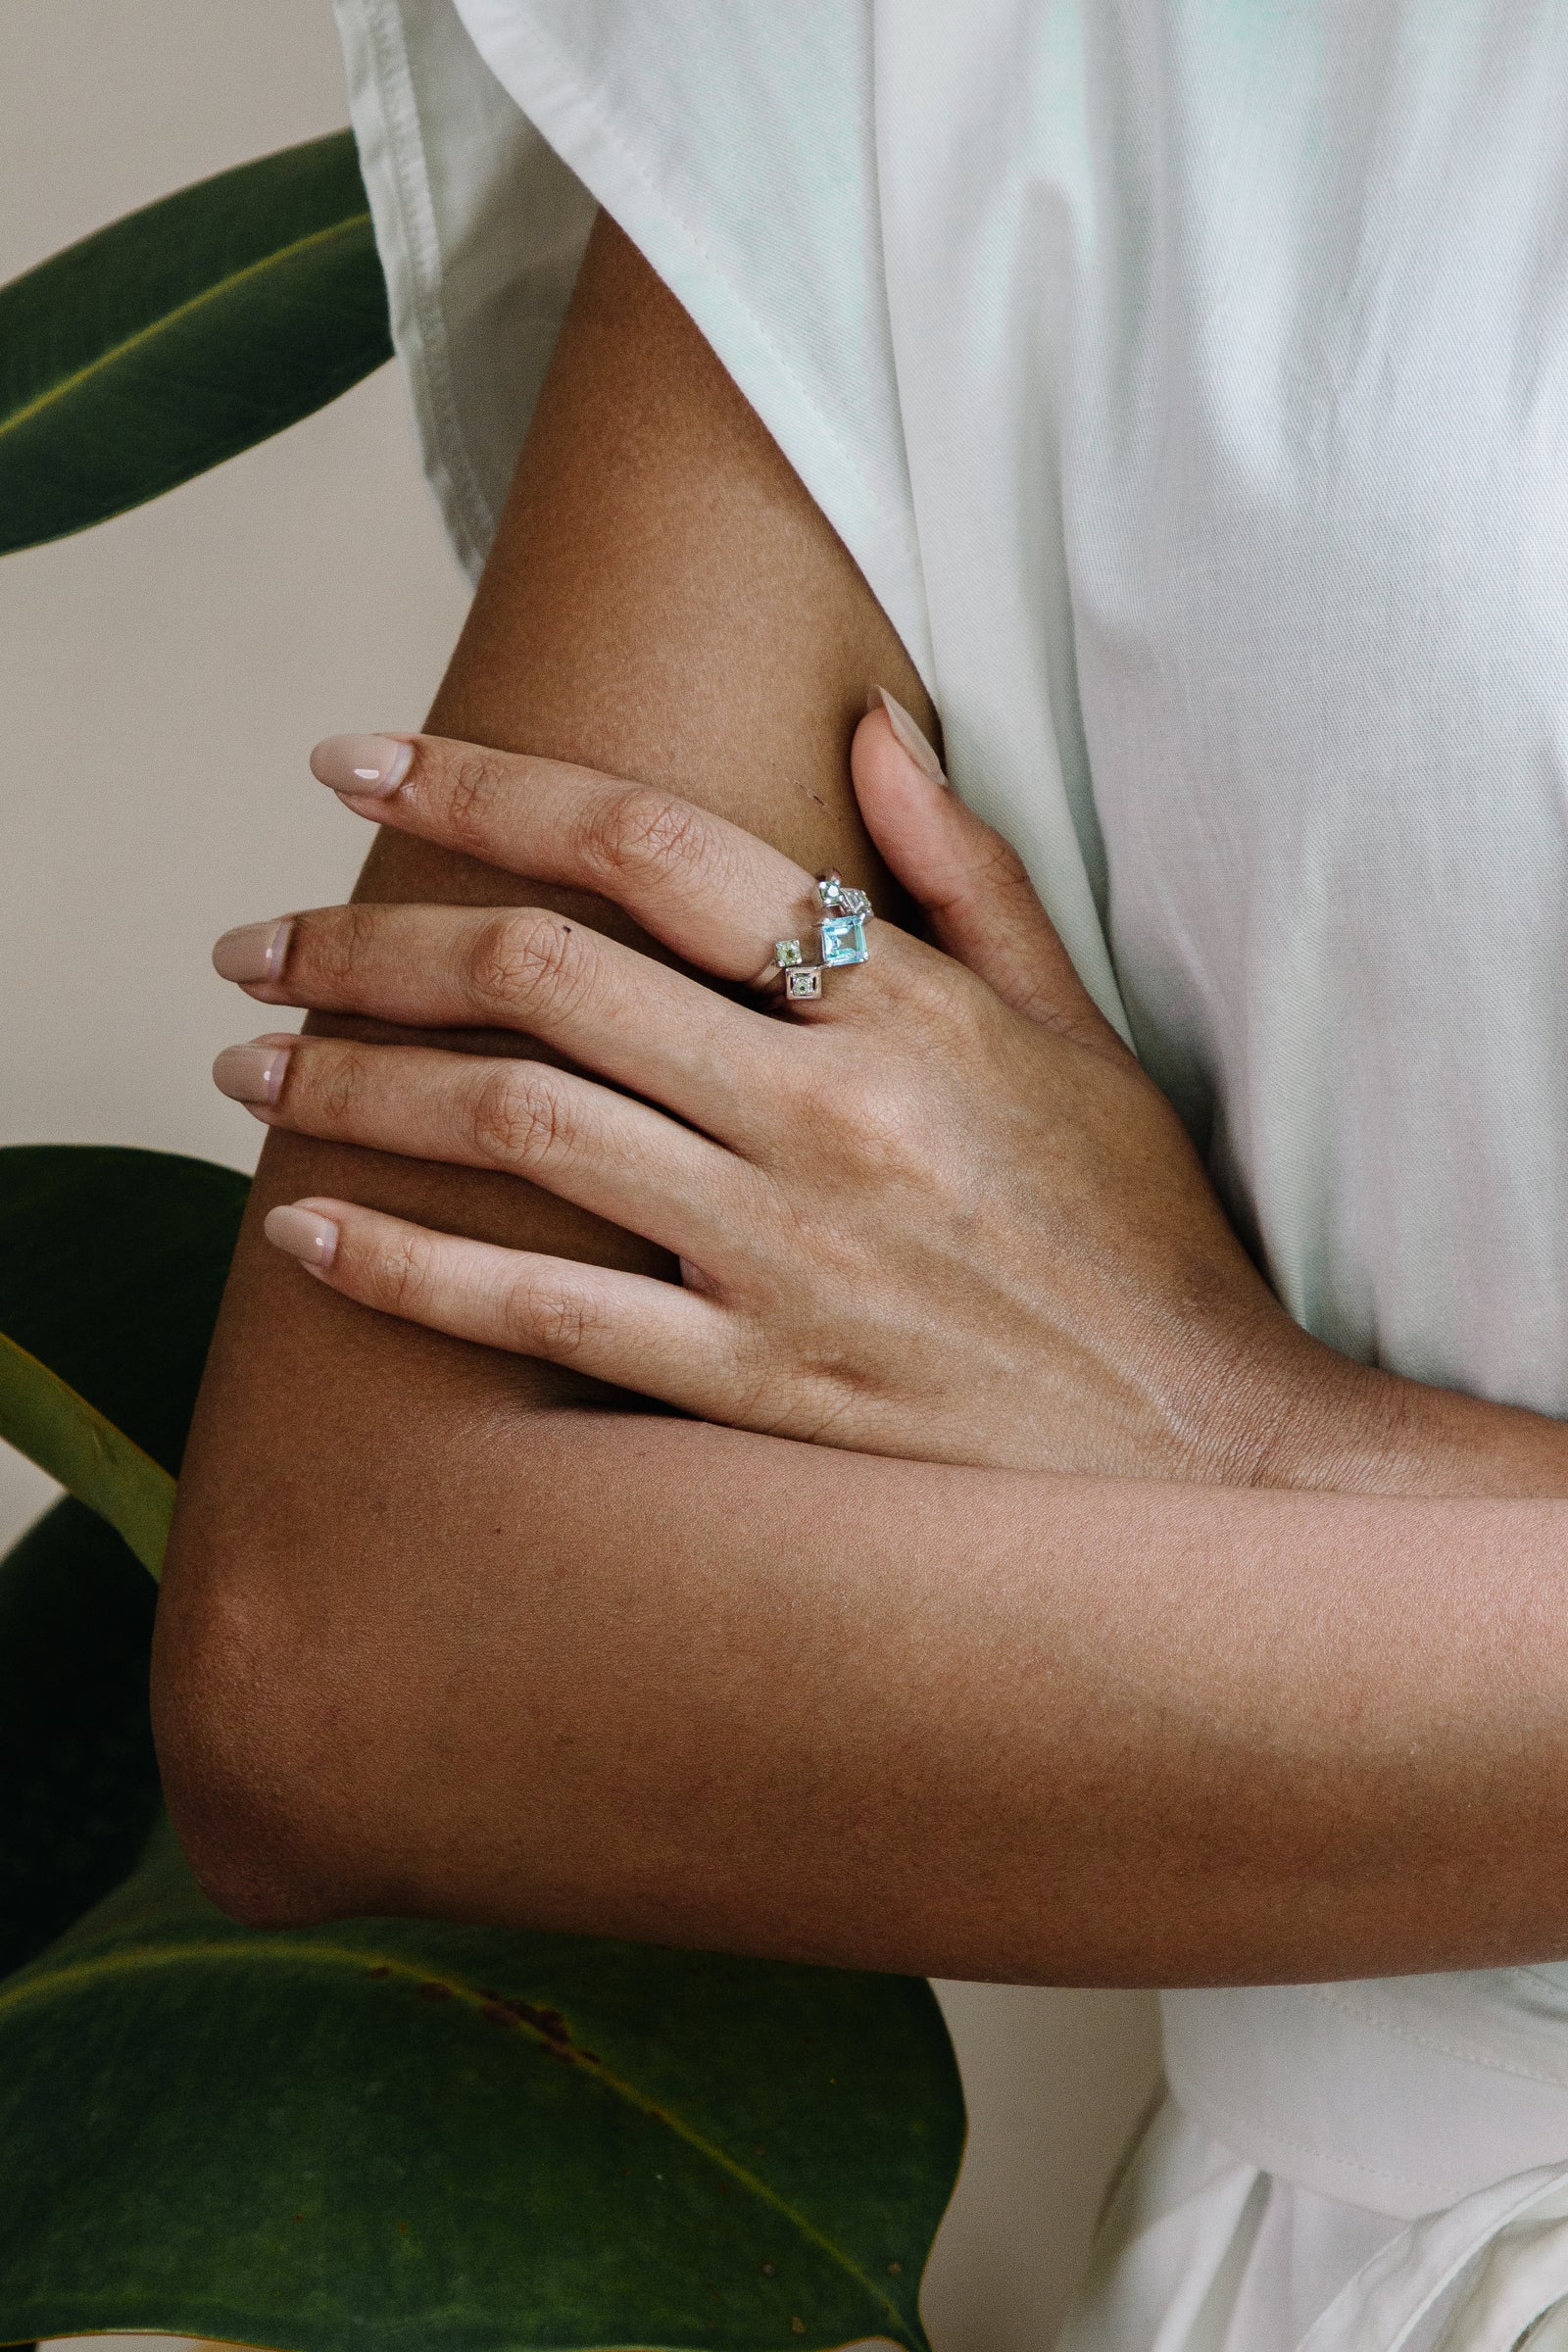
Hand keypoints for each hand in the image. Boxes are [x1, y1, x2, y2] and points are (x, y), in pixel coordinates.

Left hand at [210, 704, 1354, 1481]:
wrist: (1202, 1459)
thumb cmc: (1137, 1235)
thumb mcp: (1078, 1031)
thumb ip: (964, 875)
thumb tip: (861, 723)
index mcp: (901, 1008)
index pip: (653, 849)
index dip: (488, 786)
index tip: (358, 763)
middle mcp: (823, 1113)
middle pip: (543, 978)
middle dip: (370, 939)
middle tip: (257, 942)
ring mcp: (781, 1256)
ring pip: (514, 1130)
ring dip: (353, 1085)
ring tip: (247, 1066)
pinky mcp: (753, 1389)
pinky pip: (542, 1317)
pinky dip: (407, 1268)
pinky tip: (305, 1234)